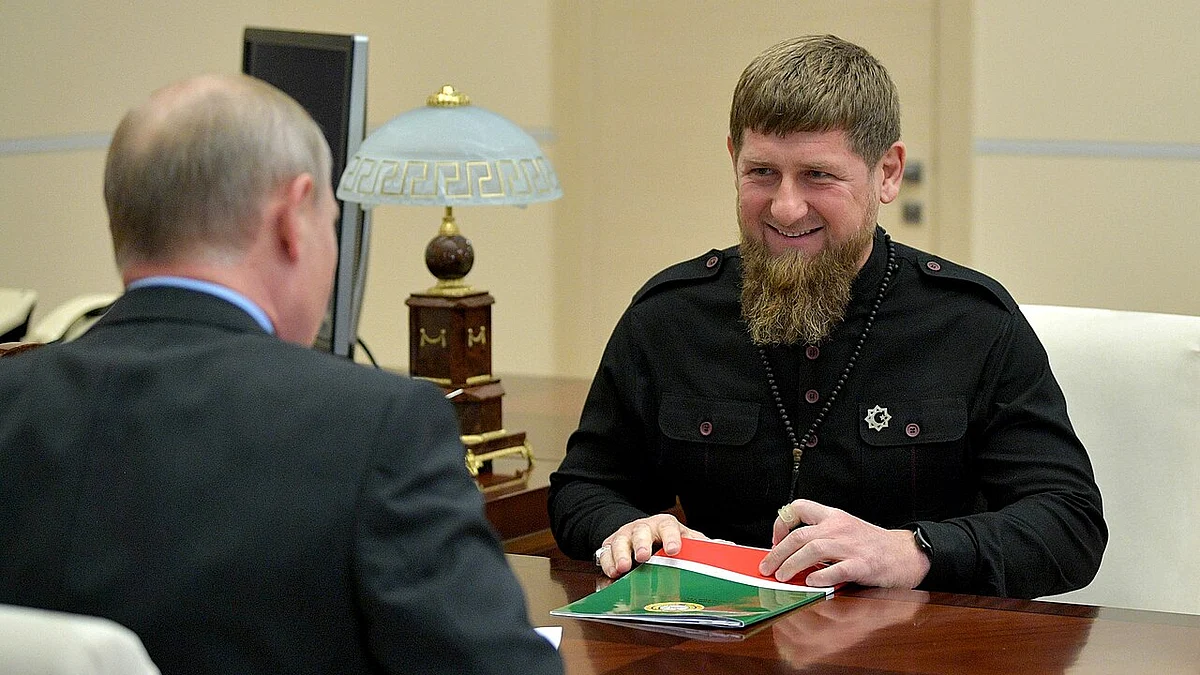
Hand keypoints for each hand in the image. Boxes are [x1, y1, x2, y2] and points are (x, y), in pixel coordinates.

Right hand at [594, 514, 709, 578]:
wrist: (640, 532)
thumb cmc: (666, 539)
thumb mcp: (685, 539)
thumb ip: (702, 545)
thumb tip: (728, 547)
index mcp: (664, 525)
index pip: (668, 526)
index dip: (671, 537)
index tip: (674, 550)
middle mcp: (643, 528)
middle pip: (641, 531)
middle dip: (642, 543)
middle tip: (643, 556)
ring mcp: (625, 536)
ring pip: (620, 540)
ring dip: (621, 554)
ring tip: (623, 567)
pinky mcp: (609, 547)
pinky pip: (604, 553)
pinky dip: (607, 563)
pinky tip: (611, 572)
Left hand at [758, 499, 929, 588]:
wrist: (904, 553)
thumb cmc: (871, 544)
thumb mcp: (844, 529)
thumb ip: (820, 534)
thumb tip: (788, 550)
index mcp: (833, 516)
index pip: (799, 507)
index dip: (781, 523)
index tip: (774, 541)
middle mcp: (839, 527)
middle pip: (799, 535)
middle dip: (778, 553)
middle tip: (768, 567)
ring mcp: (850, 545)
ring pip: (812, 549)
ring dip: (792, 564)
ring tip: (782, 577)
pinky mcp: (862, 564)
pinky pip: (837, 569)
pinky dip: (821, 575)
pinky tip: (811, 582)